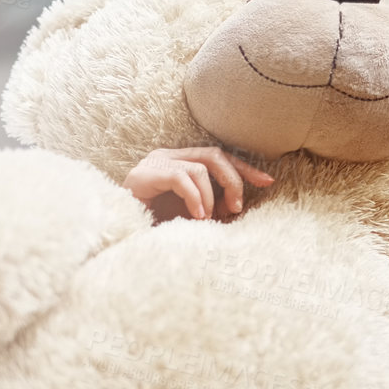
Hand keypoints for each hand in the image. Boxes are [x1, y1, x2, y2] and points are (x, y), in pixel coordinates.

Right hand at [122, 147, 273, 221]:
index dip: (245, 169)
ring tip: (207, 219)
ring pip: (200, 167)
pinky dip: (195, 198)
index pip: (220, 158)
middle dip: (234, 180)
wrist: (119, 233)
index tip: (269, 182)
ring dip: (211, 196)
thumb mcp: (190, 216)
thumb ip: (212, 207)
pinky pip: (181, 178)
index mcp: (180, 163)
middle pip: (214, 155)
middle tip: (238, 207)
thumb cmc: (153, 226)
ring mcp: (155, 163)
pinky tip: (197, 216)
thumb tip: (238, 206)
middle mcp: (168, 157)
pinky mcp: (144, 174)